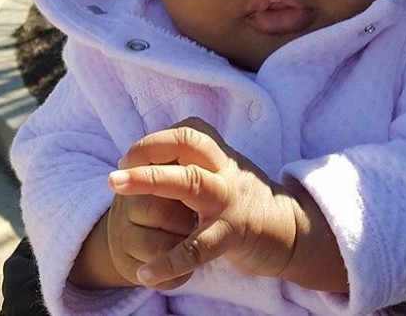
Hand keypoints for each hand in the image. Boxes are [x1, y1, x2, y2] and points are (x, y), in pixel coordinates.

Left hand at [109, 118, 298, 288]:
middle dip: (148, 150)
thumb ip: (197, 162)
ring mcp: (229, 200)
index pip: (188, 132)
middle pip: (188, 145)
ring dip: (151, 181)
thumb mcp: (225, 172)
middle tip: (114, 170)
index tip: (131, 158)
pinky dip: (169, 262)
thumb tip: (155, 155)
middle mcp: (225, 170)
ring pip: (191, 182)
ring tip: (116, 188)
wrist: (291, 230)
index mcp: (221, 156)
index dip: (155, 140)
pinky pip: (198, 247)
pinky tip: (145, 274)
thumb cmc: (247, 200)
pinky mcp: (233, 234)